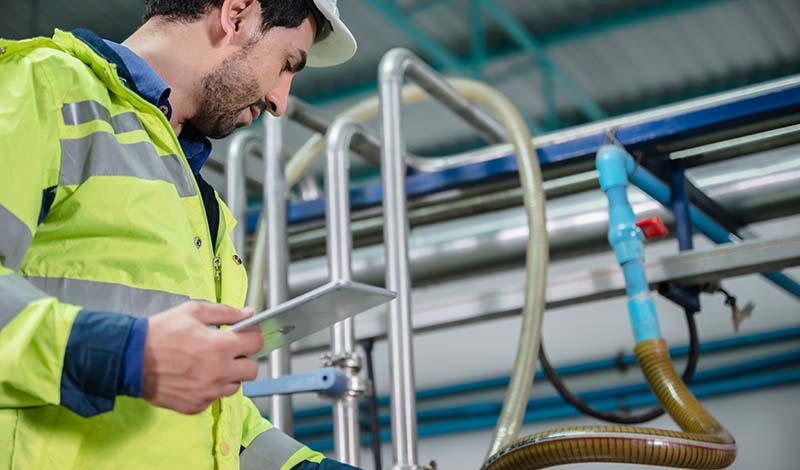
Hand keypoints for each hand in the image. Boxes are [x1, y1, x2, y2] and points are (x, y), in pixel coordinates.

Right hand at [141, 301, 262, 413]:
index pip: (256, 343)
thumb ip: (225, 312)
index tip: (245, 334)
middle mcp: (219, 372)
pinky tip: (195, 377)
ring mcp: (208, 392)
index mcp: (220, 347)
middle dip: (244, 358)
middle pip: (252, 370)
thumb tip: (247, 313)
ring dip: (229, 375)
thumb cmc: (160, 332)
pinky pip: (214, 398)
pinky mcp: (196, 406)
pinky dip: (210, 388)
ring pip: (235, 386)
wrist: (129, 360)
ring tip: (210, 364)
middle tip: (229, 351)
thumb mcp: (192, 312)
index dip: (253, 336)